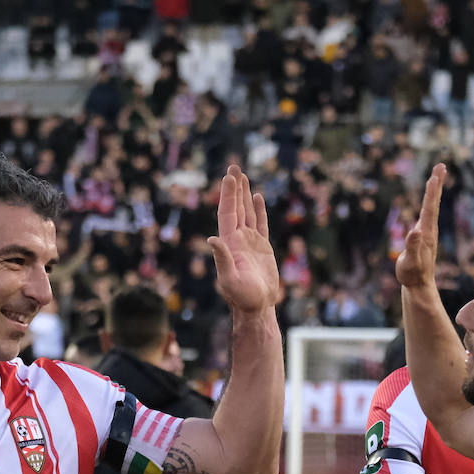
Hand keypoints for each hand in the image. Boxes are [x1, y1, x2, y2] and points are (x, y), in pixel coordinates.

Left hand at [209, 164, 280, 314]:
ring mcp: (250, 242)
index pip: (228, 213)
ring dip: (244, 195)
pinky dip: (258, 210)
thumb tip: (212, 239)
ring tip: (243, 176)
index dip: (228, 195)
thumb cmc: (242, 297)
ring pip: (247, 212)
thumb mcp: (229, 279)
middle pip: (236, 208)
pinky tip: (257, 197)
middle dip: (234, 188)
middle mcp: (238, 239)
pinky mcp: (262, 247)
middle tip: (233, 166)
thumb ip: (222, 259)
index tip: (229, 177)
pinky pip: (260, 224)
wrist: (256, 307)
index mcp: (229, 243)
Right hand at [395, 163, 446, 291]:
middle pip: (433, 203)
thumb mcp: (410, 261)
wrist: (419, 286)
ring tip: (435, 177)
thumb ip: (413, 247)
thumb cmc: (412, 275)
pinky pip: (427, 214)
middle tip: (440, 166)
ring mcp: (427, 233)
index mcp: (426, 233)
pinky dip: (428, 203)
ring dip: (434, 191)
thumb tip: (415, 231)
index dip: (431, 192)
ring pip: (431, 207)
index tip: (434, 176)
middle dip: (436, 184)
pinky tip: (427, 201)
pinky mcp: (424, 237)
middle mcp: (429, 230)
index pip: (429, 208)